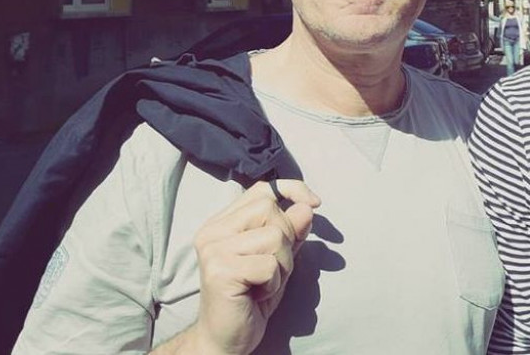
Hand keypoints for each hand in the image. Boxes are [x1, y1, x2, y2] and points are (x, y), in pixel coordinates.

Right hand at [183, 179, 319, 354]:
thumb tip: (307, 206)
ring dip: (282, 265)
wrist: (225, 339)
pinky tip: (257, 295)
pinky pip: (270, 265)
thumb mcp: (280, 258)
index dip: (293, 190)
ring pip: (275, 236)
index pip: (262, 189)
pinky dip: (274, 283)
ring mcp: (213, 250)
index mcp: (223, 223)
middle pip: (271, 210)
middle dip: (286, 240)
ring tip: (263, 283)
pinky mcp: (220, 271)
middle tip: (271, 269)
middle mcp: (213, 231)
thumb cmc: (252, 297)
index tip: (316, 203)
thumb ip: (292, 231)